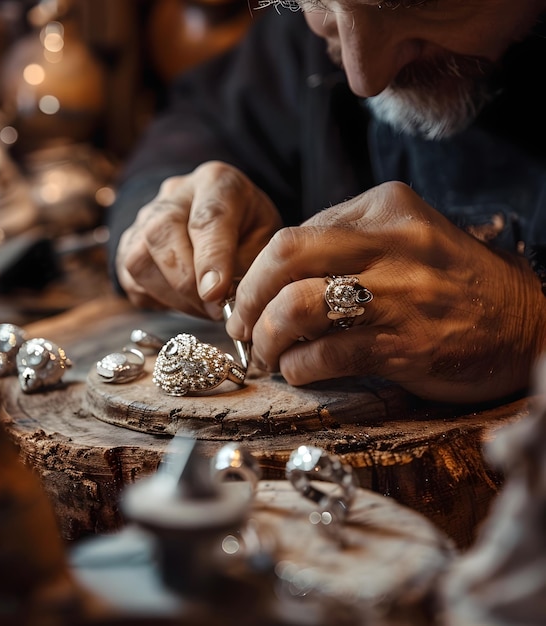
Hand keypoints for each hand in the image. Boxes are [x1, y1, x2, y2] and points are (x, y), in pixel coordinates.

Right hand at [115, 161, 282, 317]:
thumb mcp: (266, 239)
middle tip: (214, 309)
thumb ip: (250, 263)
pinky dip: (160, 299)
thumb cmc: (249, 230)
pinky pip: (132, 279)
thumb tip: (227, 300)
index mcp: (217, 182)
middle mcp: (175, 194)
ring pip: (140, 259)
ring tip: (205, 308)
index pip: (207, 217)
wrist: (225, 219)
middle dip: (186, 281)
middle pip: (162, 232)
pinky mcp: (129, 245)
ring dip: (173, 295)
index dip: (210, 259)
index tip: (216, 293)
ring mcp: (145, 217)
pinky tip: (187, 301)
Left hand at [226, 181, 545, 402]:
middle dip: (248, 295)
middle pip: (284, 255)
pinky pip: (324, 355)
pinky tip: (298, 371)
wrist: (523, 324)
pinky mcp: (402, 345)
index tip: (248, 298)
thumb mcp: (404, 240)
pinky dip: (297, 367)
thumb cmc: (450, 282)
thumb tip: (273, 279)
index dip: (257, 271)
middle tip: (242, 323)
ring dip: (267, 336)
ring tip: (266, 352)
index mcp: (386, 207)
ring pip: (296, 306)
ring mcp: (398, 294)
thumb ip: (344, 247)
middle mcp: (390, 243)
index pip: (294, 233)